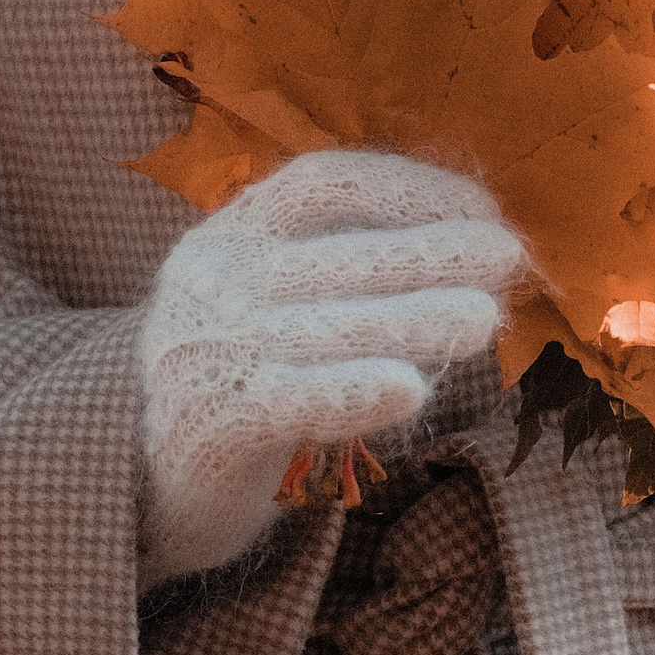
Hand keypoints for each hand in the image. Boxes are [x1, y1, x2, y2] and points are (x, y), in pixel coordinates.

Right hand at [136, 151, 525, 581]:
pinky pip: (293, 399)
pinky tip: (412, 390)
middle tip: (507, 255)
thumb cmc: (246, 373)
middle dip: (430, 252)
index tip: (480, 206)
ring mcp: (206, 348)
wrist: (147, 471)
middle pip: (336, 255)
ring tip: (485, 318)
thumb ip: (353, 270)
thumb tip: (478, 250)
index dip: (408, 187)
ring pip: (326, 327)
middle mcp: (213, 277)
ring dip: (414, 320)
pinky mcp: (209, 421)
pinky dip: (353, 392)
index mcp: (234, 229)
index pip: (324, 182)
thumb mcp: (282, 301)